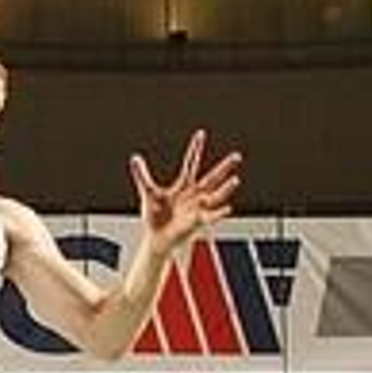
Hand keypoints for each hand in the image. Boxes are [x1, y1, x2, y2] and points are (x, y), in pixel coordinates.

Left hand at [129, 129, 240, 259]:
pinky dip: (219, 213)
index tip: (201, 134)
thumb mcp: (148, 192)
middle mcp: (194, 195)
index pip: (191, 163)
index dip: (196, 148)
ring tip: (235, 180)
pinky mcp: (198, 221)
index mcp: (183, 185)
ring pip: (216, 195)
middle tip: (236, 156)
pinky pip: (211, 216)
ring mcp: (198, 208)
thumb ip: (142, 175)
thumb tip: (135, 158)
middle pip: (212, 177)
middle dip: (224, 167)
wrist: (157, 238)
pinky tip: (228, 208)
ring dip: (225, 189)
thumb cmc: (156, 216)